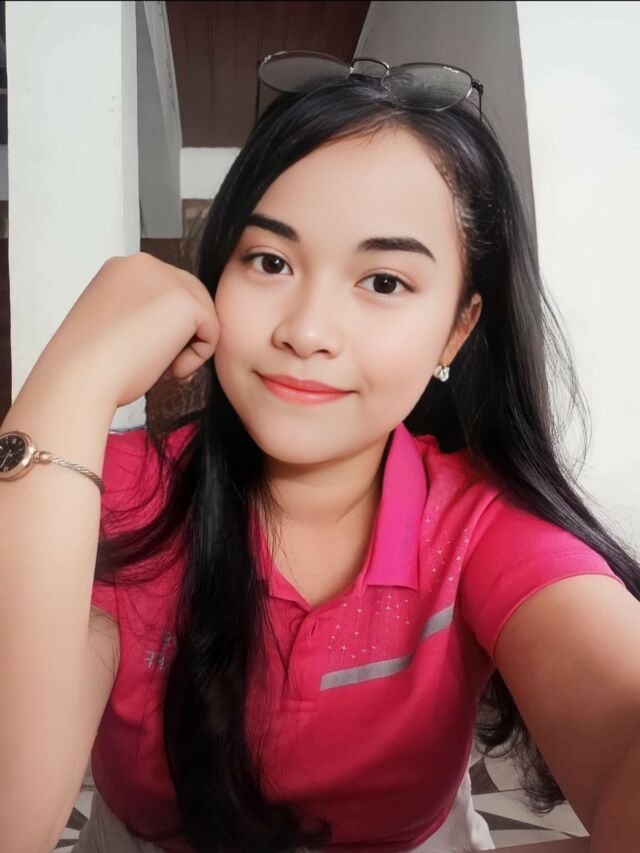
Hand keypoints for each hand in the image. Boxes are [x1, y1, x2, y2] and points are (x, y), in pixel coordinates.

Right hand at [40, 252, 219, 409]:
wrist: (80, 375)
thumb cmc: (90, 364)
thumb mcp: (114, 326)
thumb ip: (142, 315)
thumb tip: (175, 328)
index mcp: (121, 269)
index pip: (165, 292)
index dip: (166, 328)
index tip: (147, 354)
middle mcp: (144, 264)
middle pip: (190, 298)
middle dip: (183, 335)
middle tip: (165, 367)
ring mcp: (166, 278)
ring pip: (202, 314)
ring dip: (189, 347)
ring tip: (166, 370)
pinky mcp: (186, 300)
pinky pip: (212, 331)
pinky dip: (198, 357)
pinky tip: (172, 370)